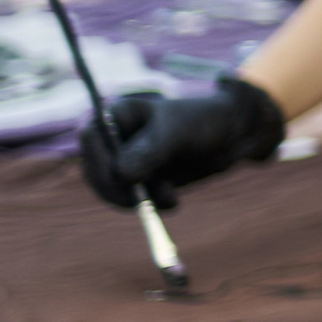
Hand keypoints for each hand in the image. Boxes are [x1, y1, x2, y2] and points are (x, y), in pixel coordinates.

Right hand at [78, 74, 286, 209]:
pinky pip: (132, 200)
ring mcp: (124, 162)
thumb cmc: (201, 122)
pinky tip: (172, 202)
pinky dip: (150, 205)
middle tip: (142, 203)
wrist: (230, 136)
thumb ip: (148, 152)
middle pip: (95, 171)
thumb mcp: (176, 133)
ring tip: (170, 199)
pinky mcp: (139, 181)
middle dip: (117, 190)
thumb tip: (120, 175)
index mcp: (116, 116)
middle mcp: (113, 140)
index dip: (100, 162)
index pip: (92, 139)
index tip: (122, 180)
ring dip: (137, 200)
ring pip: (112, 190)